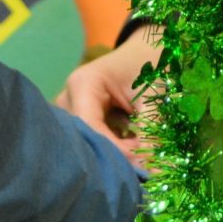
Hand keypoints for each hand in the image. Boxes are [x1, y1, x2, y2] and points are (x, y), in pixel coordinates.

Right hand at [56, 28, 161, 161]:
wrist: (151, 49)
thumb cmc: (152, 65)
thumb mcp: (153, 98)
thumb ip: (151, 134)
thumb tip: (154, 172)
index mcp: (82, 85)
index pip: (90, 129)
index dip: (114, 152)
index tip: (140, 166)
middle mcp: (68, 97)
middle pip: (83, 139)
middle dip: (111, 157)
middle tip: (140, 168)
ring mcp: (70, 107)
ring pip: (86, 143)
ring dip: (111, 154)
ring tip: (139, 159)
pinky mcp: (79, 115)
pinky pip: (91, 139)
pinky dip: (111, 148)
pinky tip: (131, 149)